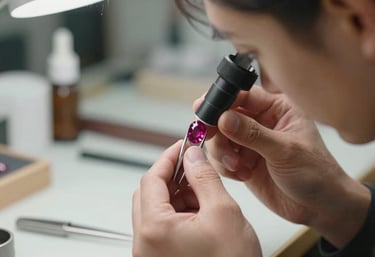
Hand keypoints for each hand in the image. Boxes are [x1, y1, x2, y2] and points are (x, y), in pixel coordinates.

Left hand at [132, 142, 261, 256]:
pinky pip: (163, 226)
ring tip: (203, 192)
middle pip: (149, 193)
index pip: (151, 178)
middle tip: (194, 166)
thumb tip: (194, 157)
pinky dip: (180, 213)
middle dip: (173, 176)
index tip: (182, 146)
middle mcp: (146, 243)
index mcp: (155, 229)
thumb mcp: (223, 213)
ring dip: (178, 194)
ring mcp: (151, 252)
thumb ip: (205, 178)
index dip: (168, 157)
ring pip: (157, 209)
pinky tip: (200, 210)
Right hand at [197, 86, 369, 247]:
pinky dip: (226, 167)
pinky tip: (243, 175)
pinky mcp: (243, 161)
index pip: (244, 95)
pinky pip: (221, 158)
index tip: (205, 110)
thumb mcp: (285, 150)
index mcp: (277, 109)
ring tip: (237, 165)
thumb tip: (224, 118)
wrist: (319, 207)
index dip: (222, 100)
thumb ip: (253, 134)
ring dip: (222, 152)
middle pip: (225, 115)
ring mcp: (250, 142)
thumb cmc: (315, 173)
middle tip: (215, 141)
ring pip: (220, 137)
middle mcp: (261, 122)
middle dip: (217, 130)